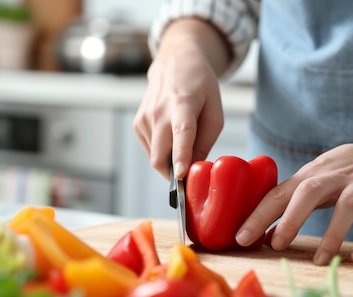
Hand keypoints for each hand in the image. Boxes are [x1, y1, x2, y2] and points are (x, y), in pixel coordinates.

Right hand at [133, 22, 226, 178]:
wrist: (175, 63)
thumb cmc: (200, 87)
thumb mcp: (215, 112)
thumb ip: (206, 141)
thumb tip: (194, 168)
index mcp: (183, 105)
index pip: (181, 133)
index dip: (181, 155)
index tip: (180, 175)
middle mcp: (159, 111)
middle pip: (160, 156)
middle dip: (173, 174)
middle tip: (188, 177)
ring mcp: (145, 118)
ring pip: (155, 158)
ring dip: (169, 161)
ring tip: (182, 141)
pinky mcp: (137, 124)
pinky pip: (150, 151)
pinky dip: (162, 152)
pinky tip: (170, 136)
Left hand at [236, 143, 352, 264]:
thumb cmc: (345, 173)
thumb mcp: (317, 180)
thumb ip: (292, 203)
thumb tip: (264, 235)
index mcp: (310, 173)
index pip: (279, 192)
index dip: (259, 214)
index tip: (241, 238)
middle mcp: (333, 175)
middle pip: (309, 192)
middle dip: (291, 219)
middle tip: (277, 245)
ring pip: (346, 206)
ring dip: (332, 234)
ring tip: (320, 261)